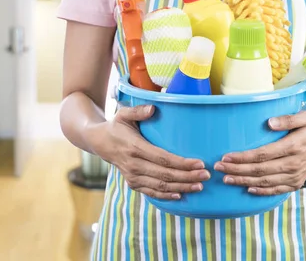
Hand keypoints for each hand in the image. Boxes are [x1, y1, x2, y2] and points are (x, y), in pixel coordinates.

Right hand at [88, 105, 209, 199]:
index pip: (163, 159)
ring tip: (199, 186)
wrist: (99, 142)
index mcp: (134, 147)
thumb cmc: (116, 126)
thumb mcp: (123, 114)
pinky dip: (167, 196)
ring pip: (160, 186)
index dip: (182, 163)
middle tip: (206, 175)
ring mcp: (132, 176)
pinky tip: (181, 194)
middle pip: (165, 175)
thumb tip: (154, 108)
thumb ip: (138, 111)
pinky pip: (152, 193)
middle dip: (188, 176)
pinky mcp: (132, 183)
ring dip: (182, 187)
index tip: (200, 163)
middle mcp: (133, 165)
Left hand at [214, 111, 305, 195]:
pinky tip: (248, 189)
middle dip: (237, 170)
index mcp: (294, 146)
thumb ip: (288, 119)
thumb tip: (269, 123)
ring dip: (244, 181)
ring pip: (266, 181)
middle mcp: (294, 164)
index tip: (226, 156)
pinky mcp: (297, 182)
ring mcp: (296, 175)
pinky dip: (263, 191)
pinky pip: (278, 190)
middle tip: (218, 168)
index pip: (263, 154)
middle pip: (260, 170)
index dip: (243, 157)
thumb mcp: (305, 117)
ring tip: (226, 179)